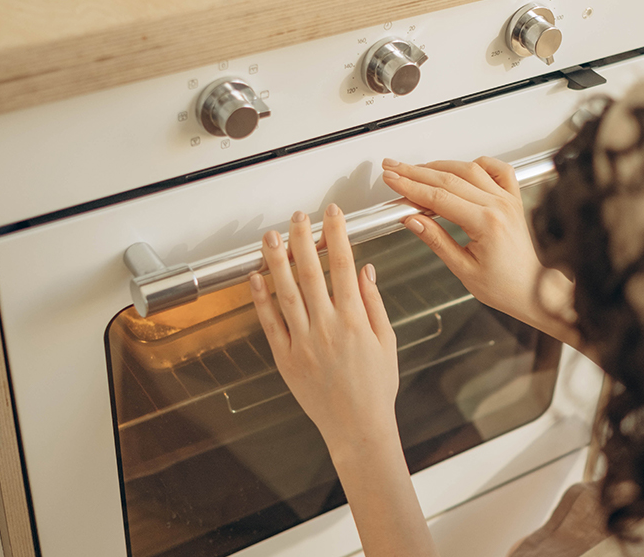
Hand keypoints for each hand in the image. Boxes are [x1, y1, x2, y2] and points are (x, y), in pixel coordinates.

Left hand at [248, 204, 397, 451]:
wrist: (357, 428)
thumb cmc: (376, 388)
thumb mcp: (387, 341)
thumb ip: (374, 303)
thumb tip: (366, 270)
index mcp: (354, 320)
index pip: (344, 265)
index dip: (337, 235)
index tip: (333, 215)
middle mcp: (326, 327)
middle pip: (310, 271)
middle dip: (303, 238)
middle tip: (298, 217)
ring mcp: (303, 343)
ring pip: (286, 292)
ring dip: (277, 260)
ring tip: (270, 237)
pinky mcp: (285, 358)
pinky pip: (269, 322)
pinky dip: (261, 298)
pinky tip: (257, 277)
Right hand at [381, 156, 579, 344]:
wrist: (532, 290)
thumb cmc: (504, 286)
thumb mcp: (463, 268)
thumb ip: (436, 240)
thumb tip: (413, 220)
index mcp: (486, 223)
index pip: (438, 196)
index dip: (411, 186)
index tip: (392, 180)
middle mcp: (499, 205)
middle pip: (449, 178)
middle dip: (416, 172)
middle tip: (394, 169)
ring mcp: (507, 199)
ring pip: (469, 169)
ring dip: (439, 166)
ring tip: (416, 169)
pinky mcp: (513, 199)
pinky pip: (498, 170)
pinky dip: (479, 163)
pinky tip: (463, 166)